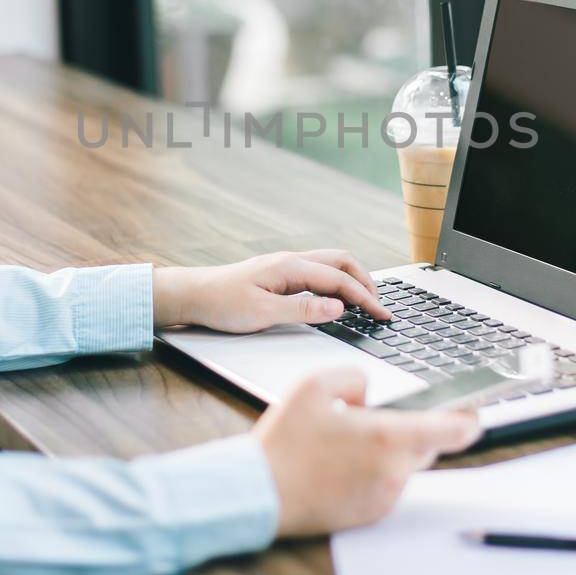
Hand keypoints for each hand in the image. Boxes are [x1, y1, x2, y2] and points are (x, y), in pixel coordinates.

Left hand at [151, 249, 392, 332]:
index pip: (339, 279)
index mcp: (290, 267)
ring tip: (365, 301)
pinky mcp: (280, 275)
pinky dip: (336, 282)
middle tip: (379, 305)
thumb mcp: (263, 313)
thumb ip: (303, 311)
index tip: (383, 314)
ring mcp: (285, 266)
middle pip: (341, 261)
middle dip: (365, 280)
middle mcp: (291, 261)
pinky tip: (337, 298)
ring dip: (352, 279)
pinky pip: (317, 273)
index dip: (365, 297)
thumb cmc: (221, 303)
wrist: (192, 295)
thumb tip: (338, 307)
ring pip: (330, 264)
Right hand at [254, 367, 480, 536]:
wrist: (260, 493)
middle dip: (410, 428)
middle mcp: (394, 471)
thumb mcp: (314, 385)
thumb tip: (371, 395)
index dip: (469, 416)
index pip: (455, 430)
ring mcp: (385, 496)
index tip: (474, 408)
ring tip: (344, 443)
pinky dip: (373, 472)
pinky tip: (339, 464)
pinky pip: (387, 485)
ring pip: (405, 464)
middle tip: (372, 419)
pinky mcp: (372, 514)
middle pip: (427, 444)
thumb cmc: (284, 443)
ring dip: (388, 451)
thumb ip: (355, 377)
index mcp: (387, 437)